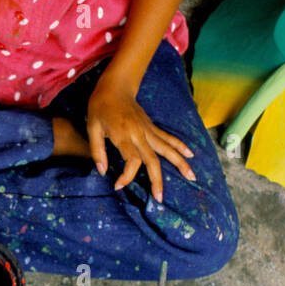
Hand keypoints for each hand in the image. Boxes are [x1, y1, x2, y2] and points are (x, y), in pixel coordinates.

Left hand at [86, 72, 195, 204]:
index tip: (118, 185)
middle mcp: (139, 133)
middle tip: (159, 198)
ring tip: (191, 177)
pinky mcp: (152, 127)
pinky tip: (190, 155)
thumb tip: (103, 172)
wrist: (115, 87)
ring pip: (166, 149)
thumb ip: (97, 151)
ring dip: (180, 163)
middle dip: (157, 180)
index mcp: (123, 135)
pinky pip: (168, 138)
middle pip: (152, 159)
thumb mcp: (92, 128)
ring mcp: (148, 129)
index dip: (127, 175)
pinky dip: (180, 146)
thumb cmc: (100, 108)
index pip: (132, 160)